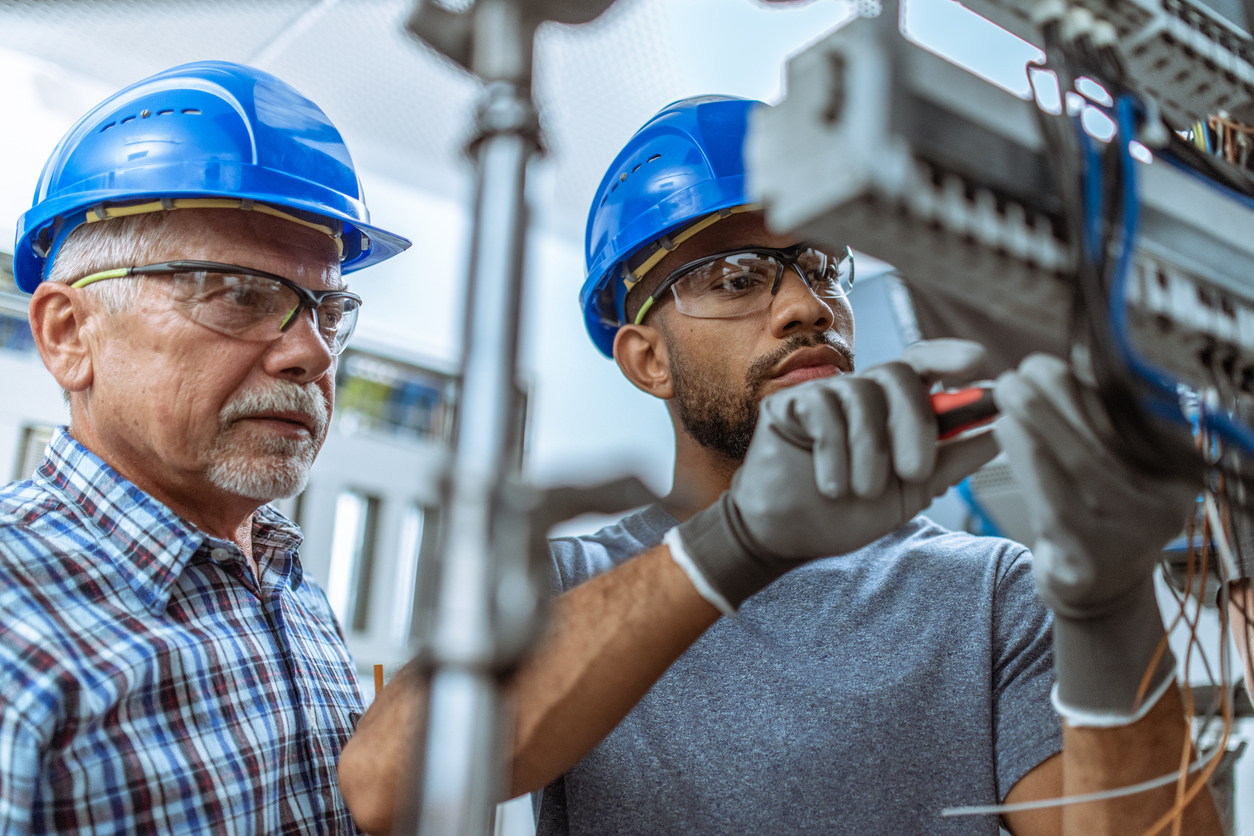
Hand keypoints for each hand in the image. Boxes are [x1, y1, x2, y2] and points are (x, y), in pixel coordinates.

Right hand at [675, 339, 998, 608]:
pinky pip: (824, 411)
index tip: (979, 362)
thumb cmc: (848, 512)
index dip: (951, 356)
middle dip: (914, 424)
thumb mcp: (913, 490)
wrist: (790, 536)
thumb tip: (1006, 428)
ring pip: (863, 398)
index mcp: (896, 407)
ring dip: (870, 453)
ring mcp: (827, 394)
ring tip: (861, 491)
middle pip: (900, 375)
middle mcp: (864, 392)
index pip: (926, 364)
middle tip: (913, 472)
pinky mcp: (791, 403)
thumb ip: (954, 457)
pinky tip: (830, 484)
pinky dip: (833, 453)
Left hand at [994, 353, 1199, 720]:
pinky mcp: (1089, 559)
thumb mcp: (1115, 465)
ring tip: (1007, 390)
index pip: (1132, 417)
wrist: (1098, 590)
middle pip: (1108, 436)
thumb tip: (1069, 362)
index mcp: (1175, 470)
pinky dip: (1029, 461)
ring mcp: (1130, 534)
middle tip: (1019, 371)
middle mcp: (1164, 502)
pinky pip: (1056, 503)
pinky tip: (1006, 429)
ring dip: (1039, 419)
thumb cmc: (1098, 512)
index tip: (1047, 363)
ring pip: (1081, 464)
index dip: (1087, 385)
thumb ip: (1100, 422)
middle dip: (1058, 395)